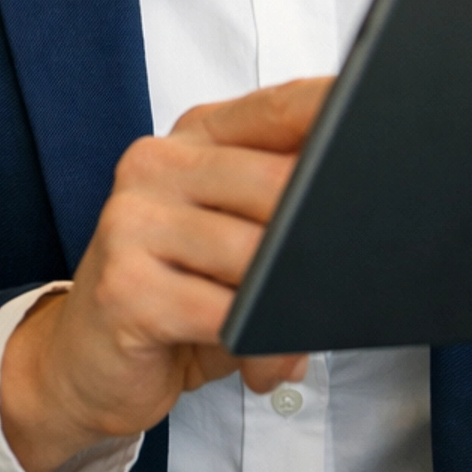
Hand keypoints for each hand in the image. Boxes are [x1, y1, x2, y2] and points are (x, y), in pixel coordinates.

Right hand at [0, 76, 330, 471]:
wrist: (82, 365)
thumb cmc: (177, 295)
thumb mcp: (234, 243)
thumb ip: (286, 218)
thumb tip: (363, 217)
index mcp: (193, 137)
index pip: (280, 107)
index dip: (337, 115)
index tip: (389, 127)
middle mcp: (157, 165)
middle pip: (279, 183)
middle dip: (318, 240)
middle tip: (342, 278)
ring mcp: (132, 221)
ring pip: (256, 255)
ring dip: (287, 308)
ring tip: (288, 337)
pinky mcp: (125, 287)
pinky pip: (223, 314)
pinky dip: (256, 343)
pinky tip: (255, 361)